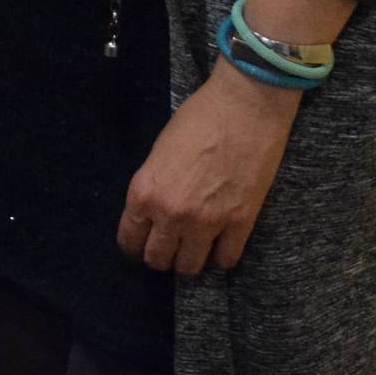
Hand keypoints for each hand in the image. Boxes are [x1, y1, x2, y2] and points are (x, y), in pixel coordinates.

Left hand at [118, 62, 300, 275]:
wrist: (245, 107)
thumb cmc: (199, 117)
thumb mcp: (159, 151)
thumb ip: (153, 186)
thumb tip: (154, 209)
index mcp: (145, 193)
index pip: (129, 241)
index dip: (134, 246)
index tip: (142, 244)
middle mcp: (171, 215)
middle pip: (158, 259)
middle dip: (160, 254)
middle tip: (169, 244)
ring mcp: (207, 223)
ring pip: (189, 267)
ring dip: (189, 260)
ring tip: (194, 247)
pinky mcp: (240, 223)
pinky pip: (226, 260)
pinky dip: (221, 256)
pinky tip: (220, 244)